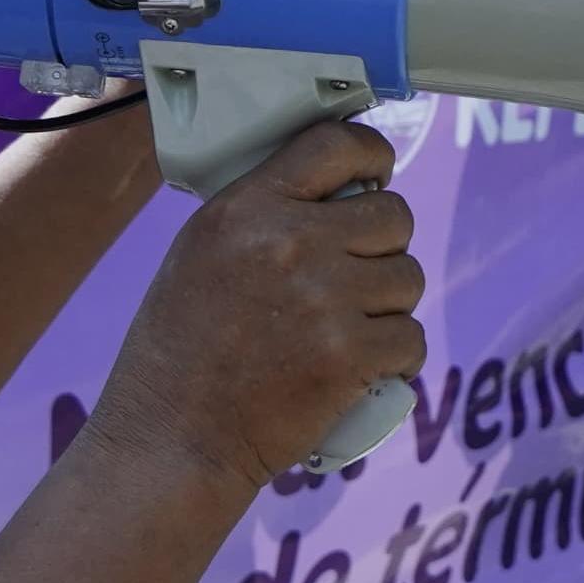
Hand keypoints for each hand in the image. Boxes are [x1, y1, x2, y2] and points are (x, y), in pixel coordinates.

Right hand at [98, 123, 424, 492]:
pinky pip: (411, 338)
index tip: (376, 176)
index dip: (372, 156)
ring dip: (391, 304)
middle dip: (384, 245)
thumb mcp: (200, 252)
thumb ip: (261, 215)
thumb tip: (332, 194)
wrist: (172, 438)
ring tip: (352, 328)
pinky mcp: (351, 355)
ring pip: (408, 277)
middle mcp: (291, 243)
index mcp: (248, 207)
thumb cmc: (178, 351)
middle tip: (355, 278)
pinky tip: (366, 367)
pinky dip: (397, 357)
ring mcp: (326, 299)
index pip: (337, 144)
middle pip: (392, 215)